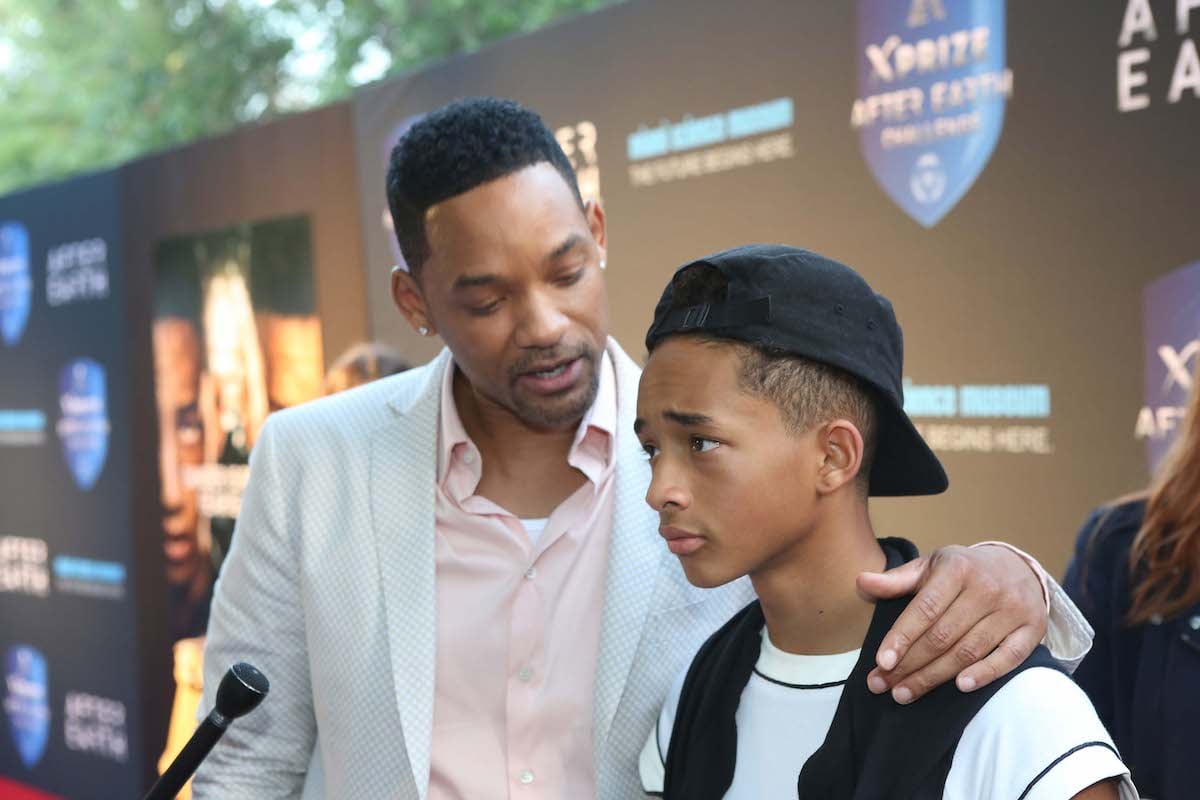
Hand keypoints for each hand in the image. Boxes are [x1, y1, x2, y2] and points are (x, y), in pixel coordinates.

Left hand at [855, 544, 1047, 702]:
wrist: (1018, 567)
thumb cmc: (963, 572)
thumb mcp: (931, 567)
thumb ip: (897, 580)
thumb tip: (861, 581)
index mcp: (957, 569)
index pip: (925, 609)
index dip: (902, 637)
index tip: (881, 661)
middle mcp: (987, 588)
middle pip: (942, 636)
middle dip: (909, 665)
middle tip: (882, 685)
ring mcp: (1012, 610)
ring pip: (968, 651)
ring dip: (935, 677)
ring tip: (905, 693)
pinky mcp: (1032, 629)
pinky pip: (1008, 658)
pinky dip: (985, 673)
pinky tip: (960, 686)